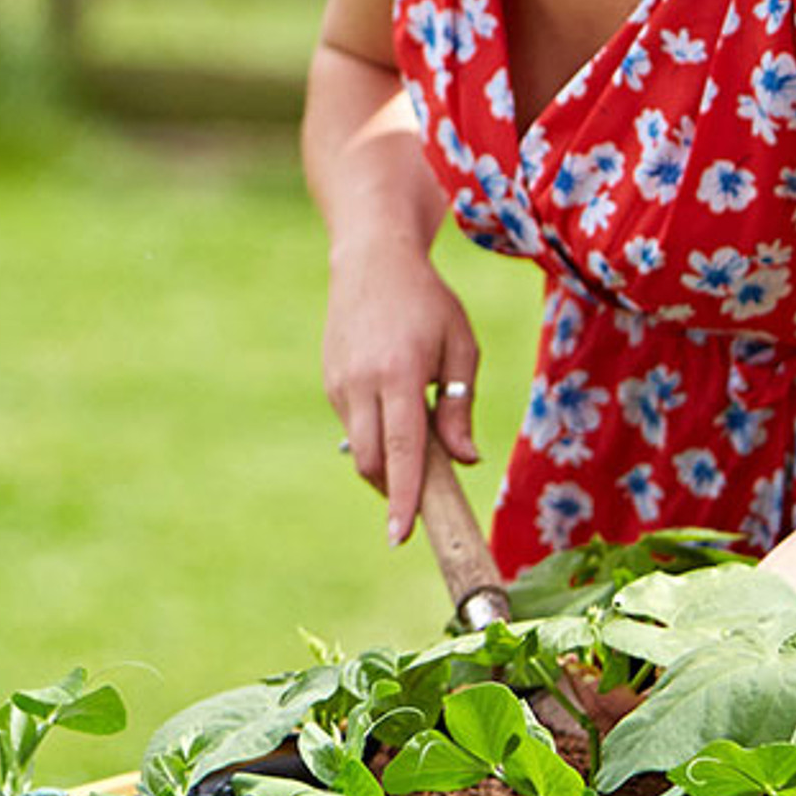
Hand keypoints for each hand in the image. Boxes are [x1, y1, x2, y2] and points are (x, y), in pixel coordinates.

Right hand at [320, 238, 480, 545]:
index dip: (404, 497)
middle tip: (423, 493)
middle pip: (371, 461)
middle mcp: (362, 383)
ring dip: (387, 461)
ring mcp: (339, 385)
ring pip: (359, 449)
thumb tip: (465, 460)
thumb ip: (460, 407)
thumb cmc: (428, 302)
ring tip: (416, 432)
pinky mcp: (330, 384)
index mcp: (400, 373)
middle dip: (394, 489)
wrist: (371, 260)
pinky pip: (353, 427)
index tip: (401, 535)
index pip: (402, 449)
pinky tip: (393, 407)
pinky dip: (375, 435)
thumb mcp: (460, 347)